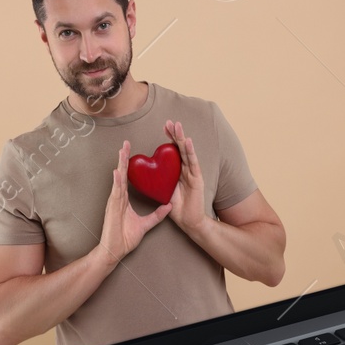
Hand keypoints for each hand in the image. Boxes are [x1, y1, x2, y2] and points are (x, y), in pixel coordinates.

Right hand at [99, 140, 168, 267]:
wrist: (115, 251)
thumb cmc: (125, 238)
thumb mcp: (145, 224)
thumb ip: (157, 215)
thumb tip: (168, 206)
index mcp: (124, 200)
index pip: (128, 178)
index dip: (130, 165)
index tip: (132, 152)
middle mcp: (118, 198)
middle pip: (122, 174)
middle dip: (124, 158)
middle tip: (126, 143)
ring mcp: (114, 202)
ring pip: (118, 179)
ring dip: (120, 164)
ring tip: (122, 150)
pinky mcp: (112, 209)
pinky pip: (115, 193)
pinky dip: (117, 182)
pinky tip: (118, 171)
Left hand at [163, 120, 206, 234]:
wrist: (189, 222)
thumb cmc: (177, 209)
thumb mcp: (164, 191)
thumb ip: (158, 181)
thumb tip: (146, 172)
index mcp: (178, 172)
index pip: (174, 152)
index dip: (170, 139)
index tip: (164, 127)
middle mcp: (187, 170)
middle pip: (181, 149)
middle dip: (176, 135)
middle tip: (170, 122)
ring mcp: (193, 174)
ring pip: (187, 153)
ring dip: (182, 139)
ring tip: (178, 126)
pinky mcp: (197, 180)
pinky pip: (193, 164)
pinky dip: (190, 152)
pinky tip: (187, 141)